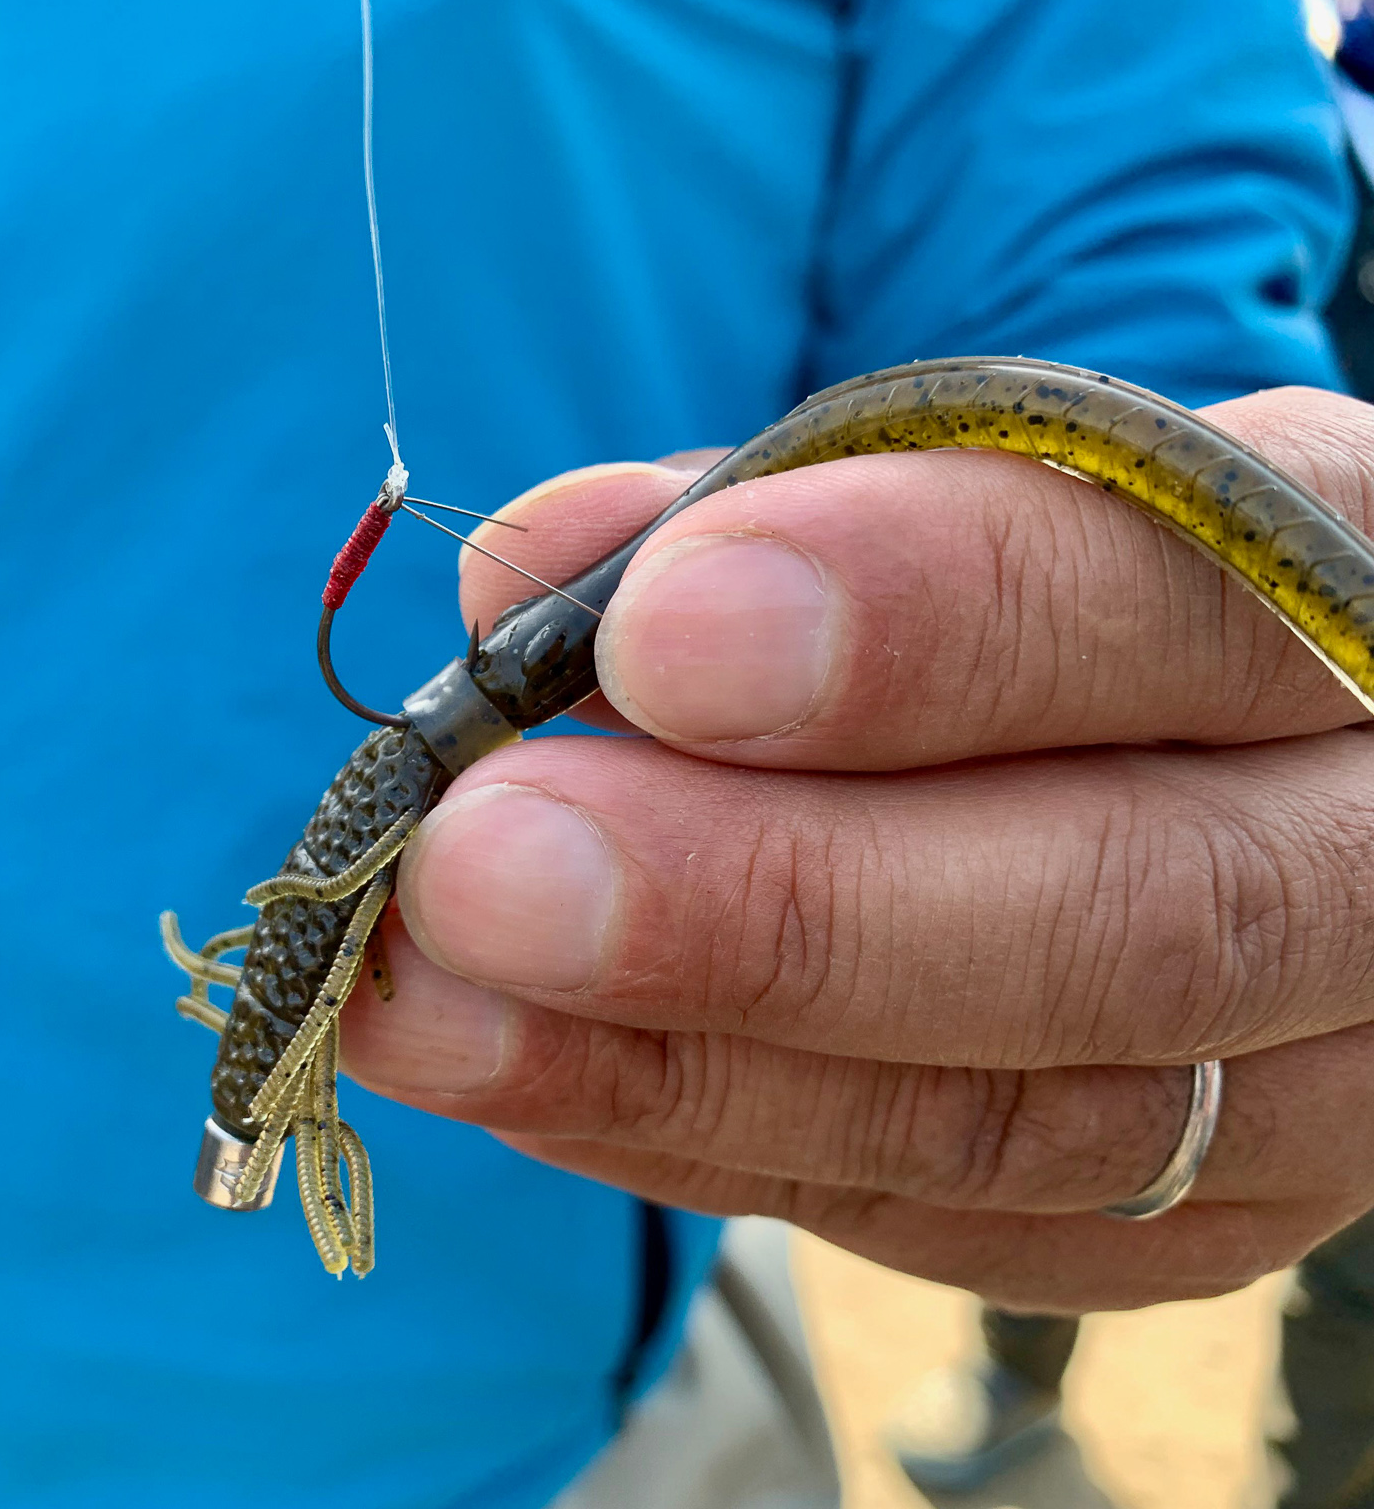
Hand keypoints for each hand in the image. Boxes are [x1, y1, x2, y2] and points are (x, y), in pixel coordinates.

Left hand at [338, 387, 1373, 1312]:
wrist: (1225, 752)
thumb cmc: (1054, 577)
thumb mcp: (957, 488)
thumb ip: (757, 515)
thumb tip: (520, 579)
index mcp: (1351, 588)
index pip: (1179, 599)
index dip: (930, 617)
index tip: (657, 631)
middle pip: (1139, 918)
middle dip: (774, 905)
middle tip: (482, 871)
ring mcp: (1327, 1073)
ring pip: (1034, 1123)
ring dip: (689, 1068)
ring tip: (428, 1007)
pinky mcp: (1212, 1212)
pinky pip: (964, 1222)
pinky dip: (722, 1149)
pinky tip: (538, 1082)